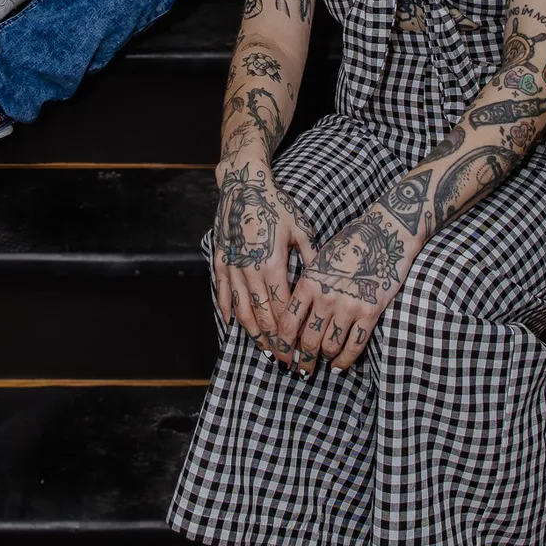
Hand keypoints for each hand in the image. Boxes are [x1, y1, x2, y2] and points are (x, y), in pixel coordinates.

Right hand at [213, 157, 315, 351]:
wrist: (243, 185)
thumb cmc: (276, 205)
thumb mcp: (301, 230)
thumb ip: (312, 260)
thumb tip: (325, 284)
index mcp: (272, 264)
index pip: (282, 309)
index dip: (290, 333)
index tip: (299, 349)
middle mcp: (249, 271)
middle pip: (262, 316)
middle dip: (274, 342)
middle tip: (285, 360)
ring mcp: (232, 268)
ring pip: (241, 310)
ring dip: (253, 334)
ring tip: (263, 350)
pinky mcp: (220, 262)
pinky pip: (222, 294)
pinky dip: (227, 313)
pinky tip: (233, 326)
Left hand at [278, 205, 416, 374]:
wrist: (386, 233)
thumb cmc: (351, 243)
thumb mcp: (320, 259)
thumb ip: (308, 284)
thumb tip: (294, 312)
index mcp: (309, 282)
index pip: (288, 323)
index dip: (282, 345)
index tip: (280, 355)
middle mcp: (326, 297)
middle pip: (307, 340)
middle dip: (302, 360)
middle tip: (300, 370)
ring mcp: (349, 306)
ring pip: (329, 345)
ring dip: (323, 359)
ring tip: (321, 364)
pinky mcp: (370, 312)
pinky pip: (355, 344)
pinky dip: (345, 360)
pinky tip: (339, 366)